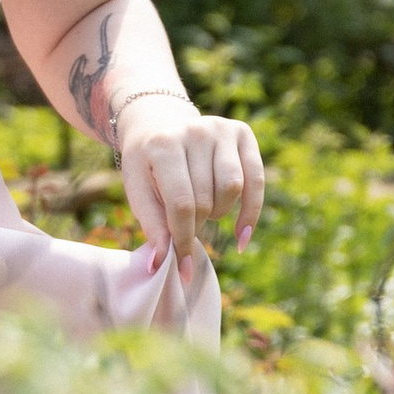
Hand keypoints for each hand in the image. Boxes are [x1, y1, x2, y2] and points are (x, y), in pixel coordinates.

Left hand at [117, 99, 264, 289]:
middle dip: (196, 225)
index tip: (183, 268)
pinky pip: (256, 180)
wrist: (159, 125)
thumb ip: (152, 226)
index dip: (183, 240)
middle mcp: (195, 131)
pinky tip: (241, 236)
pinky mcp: (242, 133)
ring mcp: (221, 129)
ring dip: (219, 213)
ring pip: (233, 189)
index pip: (181, 203)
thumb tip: (162, 264)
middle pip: (207, 199)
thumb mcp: (138, 191)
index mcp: (163, 145)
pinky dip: (251, 212)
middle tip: (185, 227)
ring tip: (203, 211)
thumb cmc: (147, 166)